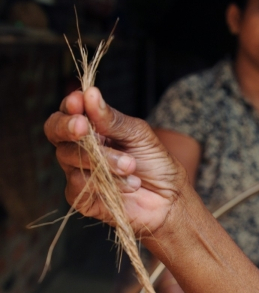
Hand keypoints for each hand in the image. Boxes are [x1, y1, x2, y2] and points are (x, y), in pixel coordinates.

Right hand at [44, 88, 187, 234]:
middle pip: (55, 132)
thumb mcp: (138, 135)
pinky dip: (107, 182)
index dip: (70, 106)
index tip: (79, 102)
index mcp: (92, 128)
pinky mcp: (81, 198)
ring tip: (131, 165)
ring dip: (103, 160)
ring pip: (70, 158)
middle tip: (84, 127)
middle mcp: (79, 148)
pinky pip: (79, 184)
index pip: (68, 112)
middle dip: (68, 127)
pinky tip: (130, 184)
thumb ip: (112, 119)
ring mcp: (78, 173)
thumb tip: (90, 93)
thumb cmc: (155, 164)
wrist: (169, 199)